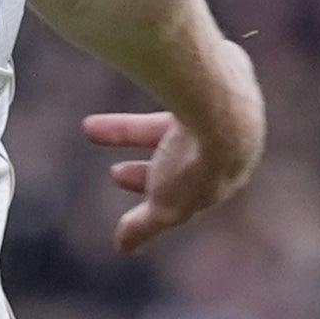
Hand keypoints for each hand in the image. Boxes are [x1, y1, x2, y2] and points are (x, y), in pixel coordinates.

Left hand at [89, 83, 259, 255]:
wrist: (221, 109)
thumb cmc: (197, 162)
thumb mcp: (166, 206)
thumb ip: (146, 226)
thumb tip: (123, 248)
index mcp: (225, 173)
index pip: (184, 182)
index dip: (146, 180)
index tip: (114, 174)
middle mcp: (231, 139)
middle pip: (176, 148)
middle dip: (138, 150)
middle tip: (101, 148)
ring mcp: (228, 105)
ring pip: (171, 116)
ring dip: (128, 128)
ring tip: (88, 127)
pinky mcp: (223, 70)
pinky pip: (186, 80)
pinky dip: (164, 85)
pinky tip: (141, 72)